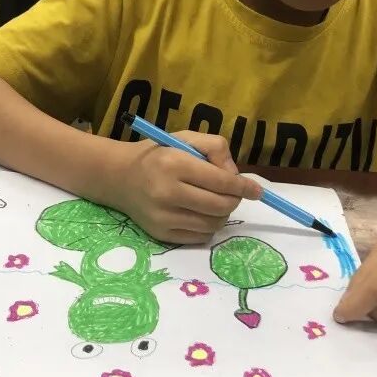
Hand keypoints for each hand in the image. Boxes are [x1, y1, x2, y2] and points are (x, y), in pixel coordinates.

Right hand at [110, 132, 261, 244]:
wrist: (120, 178)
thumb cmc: (158, 154)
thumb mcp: (185, 138)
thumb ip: (215, 147)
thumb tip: (235, 175)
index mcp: (174, 163)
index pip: (221, 182)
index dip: (244, 187)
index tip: (257, 190)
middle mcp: (166, 192)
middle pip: (220, 206)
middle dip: (234, 200)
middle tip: (232, 193)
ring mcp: (162, 217)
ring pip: (213, 224)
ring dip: (222, 214)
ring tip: (216, 202)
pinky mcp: (160, 234)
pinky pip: (200, 237)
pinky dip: (208, 226)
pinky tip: (200, 213)